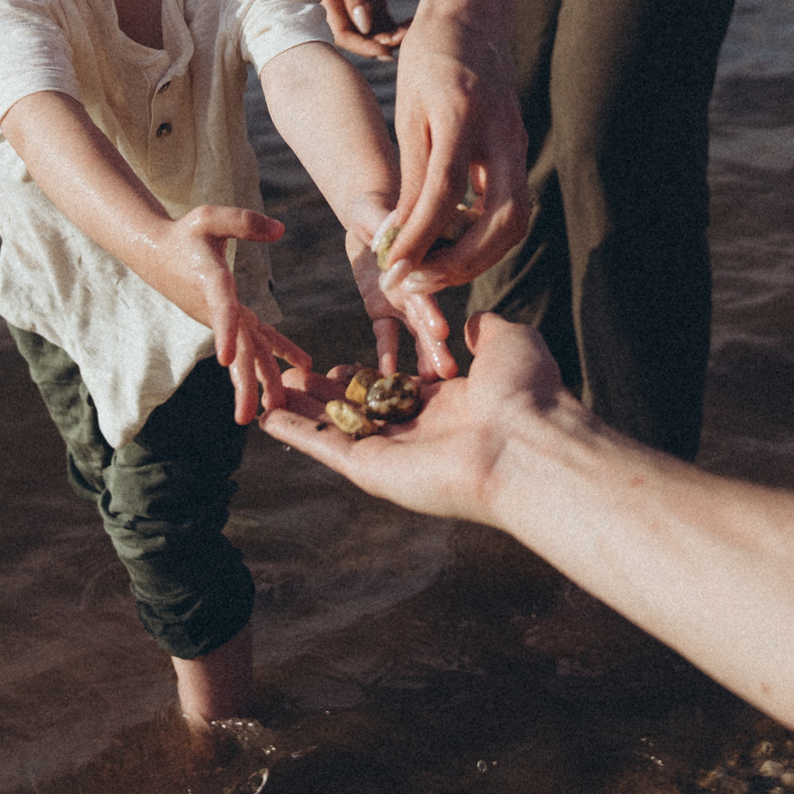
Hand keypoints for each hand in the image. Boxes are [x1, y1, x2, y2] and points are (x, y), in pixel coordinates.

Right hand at [149, 205, 310, 423]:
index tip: (227, 360)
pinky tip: (302, 365)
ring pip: (247, 351)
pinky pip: (257, 339)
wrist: (157, 252)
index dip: (225, 332)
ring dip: (261, 380)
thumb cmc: (185, 233)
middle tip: (249, 415)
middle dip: (244, 381)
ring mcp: (224, 318)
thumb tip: (281, 230)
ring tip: (275, 409)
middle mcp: (216, 309)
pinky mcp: (231, 318)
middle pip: (235, 347)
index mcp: (210, 283)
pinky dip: (278, 351)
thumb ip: (244, 221)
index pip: (220, 310)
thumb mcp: (209, 217)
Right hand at [261, 313, 566, 523]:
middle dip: (326, 396)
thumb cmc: (527, 393)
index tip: (338, 365)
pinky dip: (295, 432)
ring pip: (338, 429)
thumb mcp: (508, 344)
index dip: (365, 379)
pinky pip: (326, 447)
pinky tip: (266, 414)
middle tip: (292, 377)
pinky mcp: (373, 471)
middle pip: (361, 413)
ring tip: (270, 388)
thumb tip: (475, 322)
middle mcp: (421, 434)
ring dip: (302, 411)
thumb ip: (486, 333)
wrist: (527, 440)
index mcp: (452, 407)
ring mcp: (395, 455)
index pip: (397, 393)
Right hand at [316, 0, 403, 60]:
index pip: (342, 33)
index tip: (384, 51)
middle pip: (359, 36)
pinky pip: (384, 18)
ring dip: (390, 37)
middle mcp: (342, 2)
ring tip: (411, 32)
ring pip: (373, 29)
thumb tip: (363, 26)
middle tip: (403, 44)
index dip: (361, 46)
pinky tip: (412, 24)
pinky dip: (397, 25)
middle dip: (378, 44)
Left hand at [345, 223, 458, 378]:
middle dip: (436, 345)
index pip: (428, 286)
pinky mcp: (383, 309)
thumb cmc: (375, 207)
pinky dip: (387, 353)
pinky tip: (387, 375)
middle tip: (449, 372)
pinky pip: (386, 334)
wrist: (367, 218)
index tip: (442, 331)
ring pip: (416, 332)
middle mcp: (418, 285)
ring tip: (433, 380)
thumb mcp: (376, 209)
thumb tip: (394, 221)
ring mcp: (404, 301)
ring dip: (425, 356)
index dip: (433, 308)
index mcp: (422, 262)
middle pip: (429, 317)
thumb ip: (386, 220)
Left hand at [379, 12, 530, 293]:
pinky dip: (485, 238)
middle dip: (462, 262)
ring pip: (515, 222)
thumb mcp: (409, 113)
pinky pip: (511, 208)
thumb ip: (412, 176)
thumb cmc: (430, 59)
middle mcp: (502, 135)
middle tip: (419, 283)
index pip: (446, 193)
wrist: (473, 19)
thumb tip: (400, 236)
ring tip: (434, 276)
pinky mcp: (519, 152)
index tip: (394, 269)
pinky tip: (453, 248)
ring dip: (478, 258)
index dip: (420, 237)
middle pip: (502, 220)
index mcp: (464, 117)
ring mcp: (517, 145)